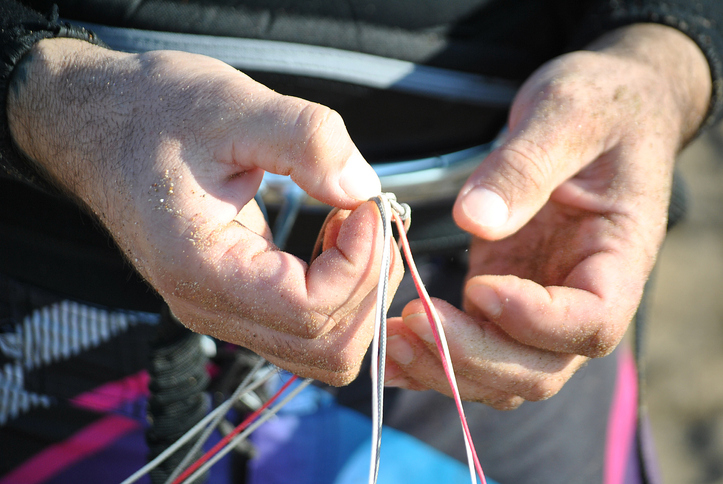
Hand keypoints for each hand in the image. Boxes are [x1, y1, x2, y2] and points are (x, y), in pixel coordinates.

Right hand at [7, 39, 402, 384]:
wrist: (98, 123)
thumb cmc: (152, 112)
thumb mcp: (232, 107)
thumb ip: (305, 141)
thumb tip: (362, 188)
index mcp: (203, 269)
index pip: (312, 311)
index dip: (361, 264)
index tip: (368, 206)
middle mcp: (210, 307)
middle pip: (325, 348)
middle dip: (368, 283)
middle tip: (370, 216)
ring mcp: (222, 310)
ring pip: (320, 349)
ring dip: (356, 293)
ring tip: (351, 225)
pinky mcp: (235, 297)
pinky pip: (305, 326)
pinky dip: (339, 291)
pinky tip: (333, 236)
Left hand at [385, 24, 710, 406]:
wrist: (599, 111)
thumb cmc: (599, 106)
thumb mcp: (567, 115)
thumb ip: (525, 167)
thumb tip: (475, 219)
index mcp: (618, 257)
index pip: (591, 321)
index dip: (535, 320)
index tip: (479, 285)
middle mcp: (582, 295)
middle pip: (539, 367)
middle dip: (474, 356)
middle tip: (412, 319)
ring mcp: (540, 302)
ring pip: (503, 373)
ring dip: (446, 368)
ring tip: (389, 339)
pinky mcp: (502, 296)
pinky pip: (473, 346)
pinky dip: (432, 357)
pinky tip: (387, 347)